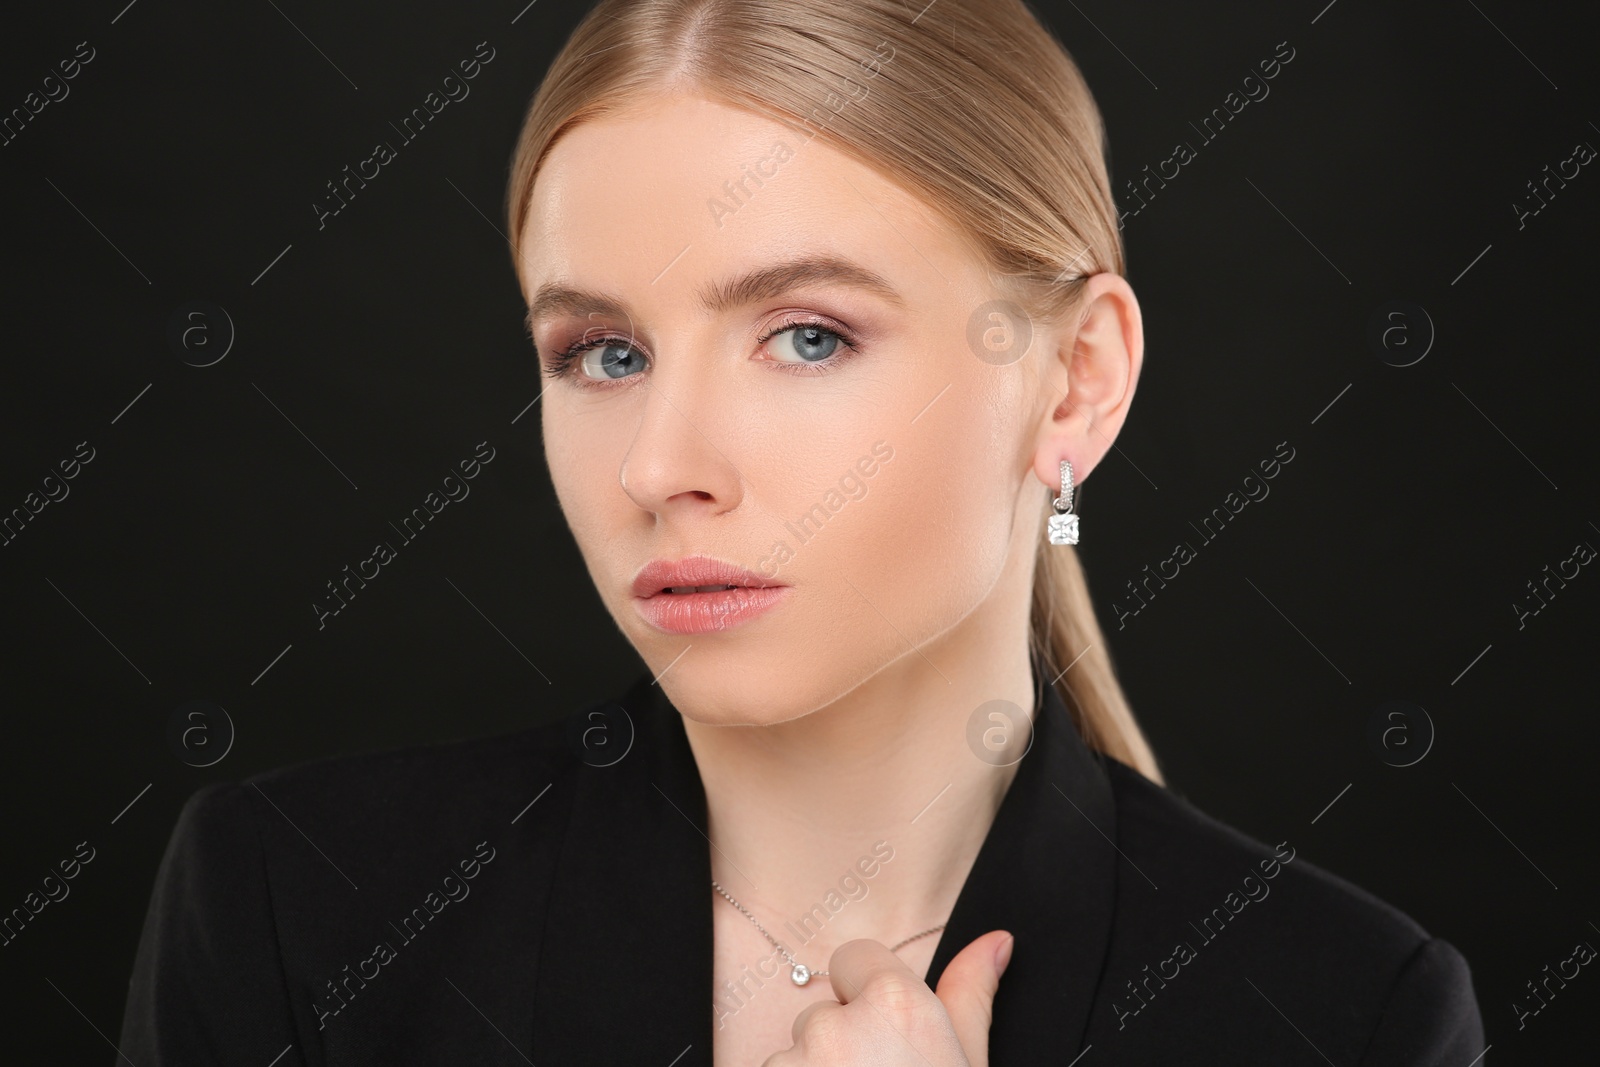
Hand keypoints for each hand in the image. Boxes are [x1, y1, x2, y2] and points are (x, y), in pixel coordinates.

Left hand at [761, 929, 1014, 1066]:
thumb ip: (970, 996)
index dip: (870, 1001)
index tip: (888, 1041)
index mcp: (895, 1006)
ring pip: (793, 1057)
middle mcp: (835, 1027)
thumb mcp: (971, 1062)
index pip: (854, 960)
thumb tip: (996, 941)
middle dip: (840, 1049)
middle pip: (822, 1015)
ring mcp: (792, 1065)